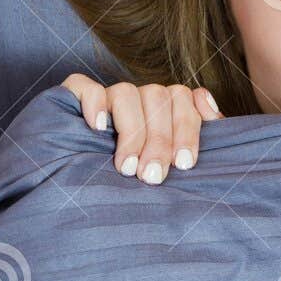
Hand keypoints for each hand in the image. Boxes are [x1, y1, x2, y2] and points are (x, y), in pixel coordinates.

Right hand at [61, 73, 222, 184]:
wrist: (88, 195)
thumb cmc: (142, 178)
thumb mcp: (175, 163)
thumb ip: (200, 139)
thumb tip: (207, 105)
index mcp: (166, 107)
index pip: (184, 100)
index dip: (187, 131)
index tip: (184, 164)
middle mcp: (139, 97)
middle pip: (158, 97)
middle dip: (159, 140)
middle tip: (152, 176)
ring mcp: (107, 96)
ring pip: (125, 92)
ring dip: (131, 130)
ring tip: (127, 167)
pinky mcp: (72, 96)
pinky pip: (83, 85)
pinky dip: (94, 103)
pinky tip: (98, 127)